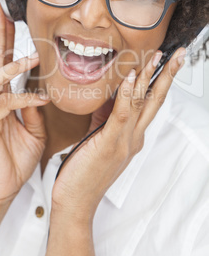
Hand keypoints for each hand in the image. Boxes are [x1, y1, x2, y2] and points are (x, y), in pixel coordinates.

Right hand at [0, 2, 49, 206]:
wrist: (2, 188)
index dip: (5, 38)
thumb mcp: (33, 128)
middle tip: (0, 10)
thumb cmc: (15, 158)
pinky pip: (4, 105)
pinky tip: (40, 98)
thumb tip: (40, 90)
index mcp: (0, 98)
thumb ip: (34, 108)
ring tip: (35, 56)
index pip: (2, 62)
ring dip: (15, 64)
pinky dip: (23, 99)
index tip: (11, 16)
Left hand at [51, 48, 185, 220]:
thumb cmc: (85, 171)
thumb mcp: (98, 139)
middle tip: (179, 54)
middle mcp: (134, 137)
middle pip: (155, 100)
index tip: (165, 62)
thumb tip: (109, 95)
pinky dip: (127, 94)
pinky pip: (121, 114)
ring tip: (159, 56)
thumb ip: (106, 118)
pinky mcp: (110, 143)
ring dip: (151, 77)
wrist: (76, 201)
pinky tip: (131, 77)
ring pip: (142, 103)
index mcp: (132, 136)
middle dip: (168, 75)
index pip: (150, 103)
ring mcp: (125, 141)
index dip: (158, 81)